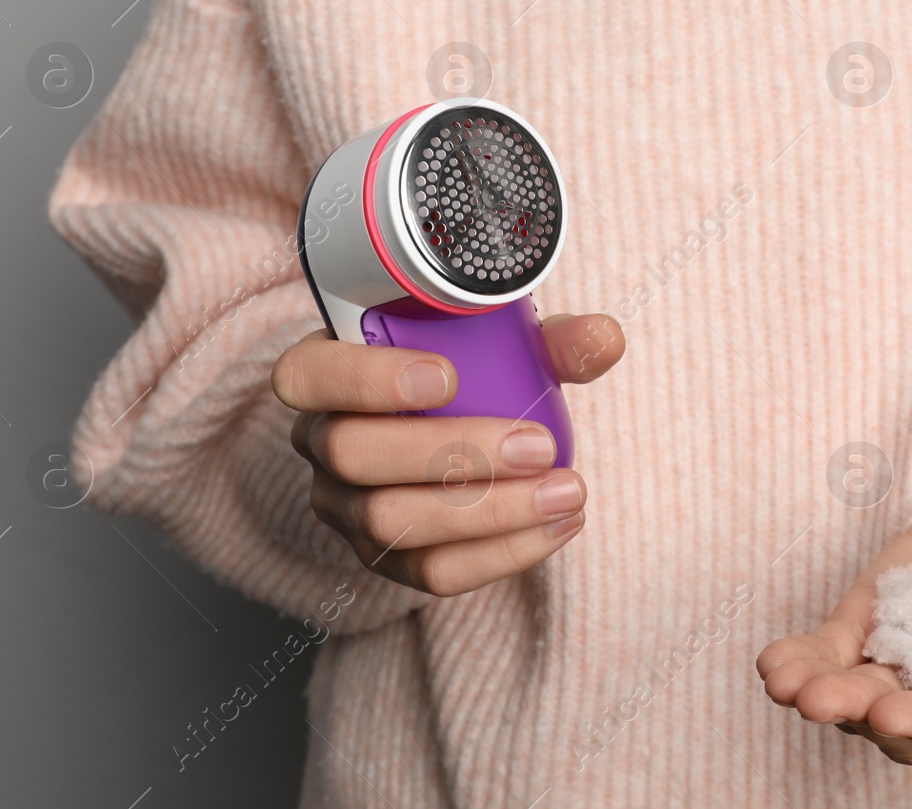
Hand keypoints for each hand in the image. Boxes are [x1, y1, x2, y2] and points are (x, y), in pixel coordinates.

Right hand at [272, 313, 623, 596]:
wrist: (463, 431)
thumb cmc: (470, 369)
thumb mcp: (504, 342)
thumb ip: (550, 339)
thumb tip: (603, 339)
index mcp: (326, 370)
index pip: (308, 374)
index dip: (367, 379)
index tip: (448, 377)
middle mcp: (320, 441)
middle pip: (354, 456)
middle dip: (453, 452)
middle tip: (539, 444)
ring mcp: (344, 507)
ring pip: (391, 523)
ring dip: (489, 511)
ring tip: (566, 490)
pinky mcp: (383, 559)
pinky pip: (431, 572)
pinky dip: (503, 553)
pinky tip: (558, 526)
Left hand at [757, 499, 911, 770]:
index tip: (891, 712)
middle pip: (903, 726)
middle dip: (861, 713)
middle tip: (822, 700)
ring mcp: (908, 667)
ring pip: (858, 698)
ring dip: (820, 695)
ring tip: (787, 684)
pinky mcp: (872, 629)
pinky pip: (831, 656)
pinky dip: (801, 662)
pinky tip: (774, 664)